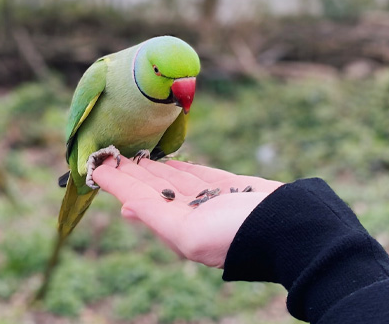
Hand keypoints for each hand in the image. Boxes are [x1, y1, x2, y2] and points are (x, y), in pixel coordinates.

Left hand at [93, 156, 282, 267]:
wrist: (292, 227)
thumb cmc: (237, 235)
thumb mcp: (189, 234)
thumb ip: (155, 216)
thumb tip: (125, 207)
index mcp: (178, 229)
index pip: (139, 200)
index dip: (118, 183)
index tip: (97, 165)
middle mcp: (191, 216)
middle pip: (153, 188)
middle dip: (131, 172)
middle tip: (109, 153)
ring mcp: (210, 201)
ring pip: (173, 179)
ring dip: (151, 167)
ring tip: (131, 155)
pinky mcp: (229, 188)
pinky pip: (197, 174)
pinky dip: (179, 166)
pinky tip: (166, 160)